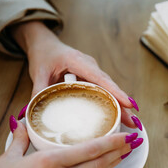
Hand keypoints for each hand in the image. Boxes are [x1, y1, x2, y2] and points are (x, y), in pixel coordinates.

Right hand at [0, 117, 141, 167]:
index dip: (113, 142)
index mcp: (51, 162)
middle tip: (134, 142)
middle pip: (99, 162)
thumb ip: (21, 138)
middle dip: (119, 152)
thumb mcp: (9, 158)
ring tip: (124, 155)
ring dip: (111, 165)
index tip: (127, 136)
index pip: (92, 149)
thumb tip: (23, 123)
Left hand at [11, 21, 140, 128]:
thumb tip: (34, 113)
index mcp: (78, 61)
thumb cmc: (44, 55)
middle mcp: (90, 65)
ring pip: (109, 89)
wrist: (45, 44)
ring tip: (129, 122)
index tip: (128, 104)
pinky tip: (117, 116)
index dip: (115, 92)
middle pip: (109, 87)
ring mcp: (93, 71)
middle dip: (122, 104)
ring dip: (119, 105)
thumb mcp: (38, 73)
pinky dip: (111, 102)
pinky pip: (104, 90)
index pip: (100, 78)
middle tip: (133, 122)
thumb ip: (38, 91)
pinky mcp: (93, 77)